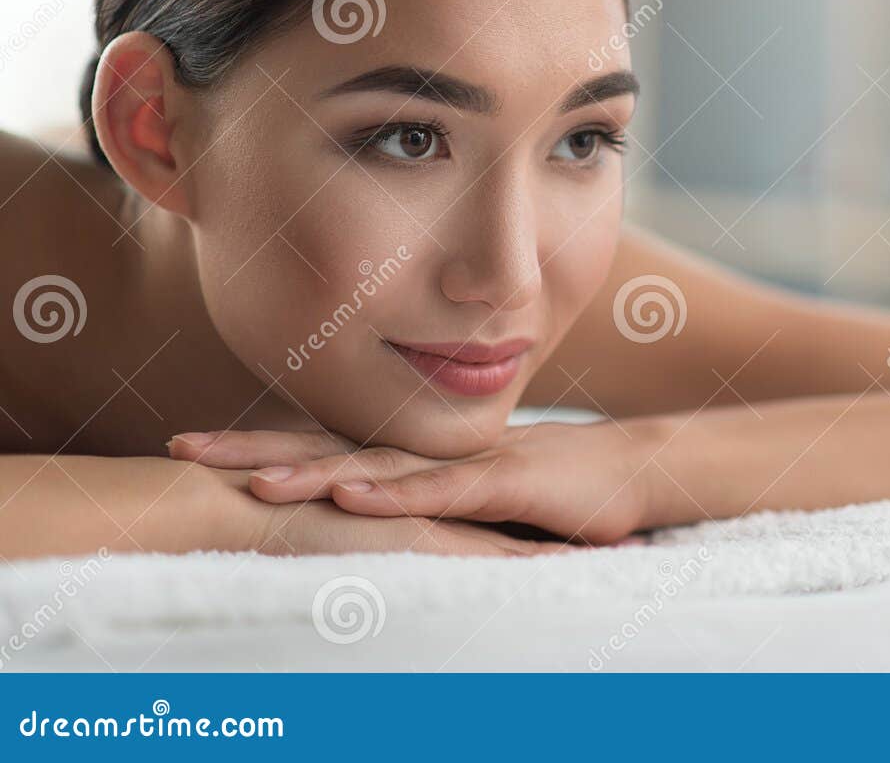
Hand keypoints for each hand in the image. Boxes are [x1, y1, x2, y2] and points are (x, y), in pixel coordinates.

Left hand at [201, 465, 569, 557]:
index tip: (194, 447)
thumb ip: (425, 508)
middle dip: (254, 446)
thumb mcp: (474, 505)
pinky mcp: (503, 484)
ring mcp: (464, 463)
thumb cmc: (553, 491)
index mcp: (416, 455)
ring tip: (251, 480)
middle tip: (181, 446)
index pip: (326, 444)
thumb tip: (368, 523)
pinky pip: (439, 491)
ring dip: (312, 470)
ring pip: (377, 466)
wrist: (633, 471)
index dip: (262, 442)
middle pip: (330, 444)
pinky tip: (353, 497)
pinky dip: (394, 494)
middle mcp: (429, 451)